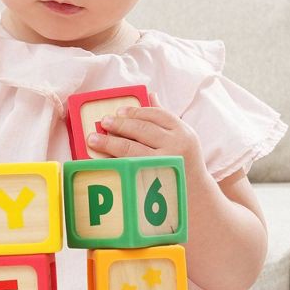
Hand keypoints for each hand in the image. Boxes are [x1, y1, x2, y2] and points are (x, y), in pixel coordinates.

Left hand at [86, 91, 206, 172]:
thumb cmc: (183, 161)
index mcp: (183, 132)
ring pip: (132, 150)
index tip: (118, 111)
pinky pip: (129, 168)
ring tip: (93, 139)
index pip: (156, 115)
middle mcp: (176, 146)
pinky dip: (113, 162)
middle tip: (103, 122)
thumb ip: (165, 118)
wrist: (195, 194)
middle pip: (142, 130)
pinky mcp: (153, 182)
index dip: (135, 111)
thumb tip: (150, 94)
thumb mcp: (182, 137)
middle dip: (119, 125)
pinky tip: (102, 158)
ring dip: (110, 143)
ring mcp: (164, 165)